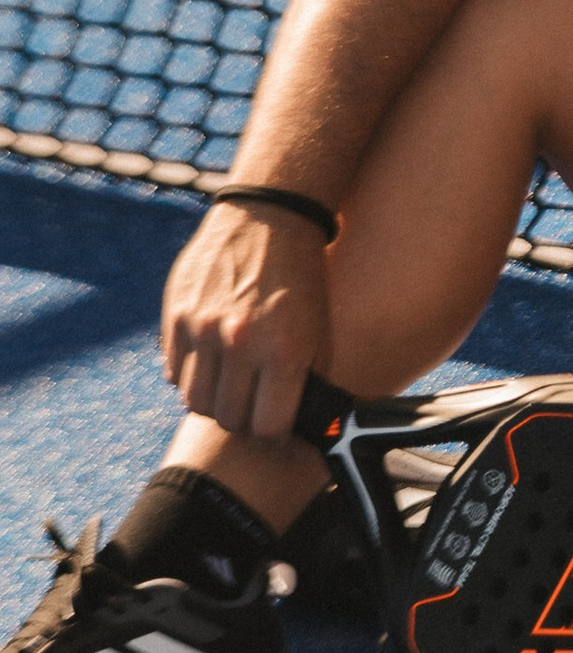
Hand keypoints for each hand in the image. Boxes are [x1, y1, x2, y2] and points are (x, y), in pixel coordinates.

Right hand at [161, 204, 331, 441]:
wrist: (269, 218)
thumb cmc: (303, 279)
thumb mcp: (318, 328)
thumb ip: (303, 379)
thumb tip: (296, 428)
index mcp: (284, 349)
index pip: (267, 428)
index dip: (272, 435)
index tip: (274, 429)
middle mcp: (240, 342)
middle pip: (227, 419)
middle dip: (241, 420)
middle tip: (250, 409)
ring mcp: (203, 328)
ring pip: (195, 401)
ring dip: (212, 402)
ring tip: (228, 387)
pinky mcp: (176, 315)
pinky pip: (174, 372)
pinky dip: (190, 375)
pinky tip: (209, 362)